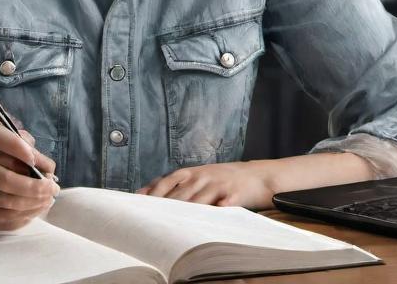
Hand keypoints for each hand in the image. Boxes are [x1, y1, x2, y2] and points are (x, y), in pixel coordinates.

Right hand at [0, 116, 58, 229]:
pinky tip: (34, 210)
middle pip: (3, 177)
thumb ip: (24, 142)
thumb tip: (47, 166)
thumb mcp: (2, 132)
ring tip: (48, 200)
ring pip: (2, 201)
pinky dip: (20, 217)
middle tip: (53, 188)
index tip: (44, 162)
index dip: (22, 150)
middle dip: (35, 186)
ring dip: (31, 203)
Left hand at [136, 162, 275, 208]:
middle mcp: (203, 176)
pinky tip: (212, 216)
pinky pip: (224, 204)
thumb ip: (173, 184)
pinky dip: (218, 210)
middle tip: (151, 221)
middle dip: (165, 208)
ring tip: (173, 224)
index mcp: (192, 172)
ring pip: (199, 201)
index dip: (154, 194)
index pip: (167, 181)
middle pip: (180, 194)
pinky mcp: (235, 195)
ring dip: (186, 212)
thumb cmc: (220, 180)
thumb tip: (142, 192)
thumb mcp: (197, 176)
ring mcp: (219, 185)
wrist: (257, 176)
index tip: (140, 206)